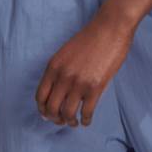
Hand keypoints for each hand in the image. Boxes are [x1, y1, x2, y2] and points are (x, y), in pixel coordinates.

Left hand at [35, 12, 134, 127]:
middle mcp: (63, 76)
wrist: (110, 28)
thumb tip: (58, 90)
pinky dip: (86, 121)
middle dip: (55, 119)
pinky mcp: (95, 88)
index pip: (40, 95)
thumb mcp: (66, 52)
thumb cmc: (91, 39)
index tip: (48, 115)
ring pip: (68, 113)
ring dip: (70, 122)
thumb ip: (60, 70)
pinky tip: (87, 121)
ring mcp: (79, 83)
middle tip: (62, 121)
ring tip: (74, 123)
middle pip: (52, 108)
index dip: (43, 109)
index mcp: (53, 66)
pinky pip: (87, 112)